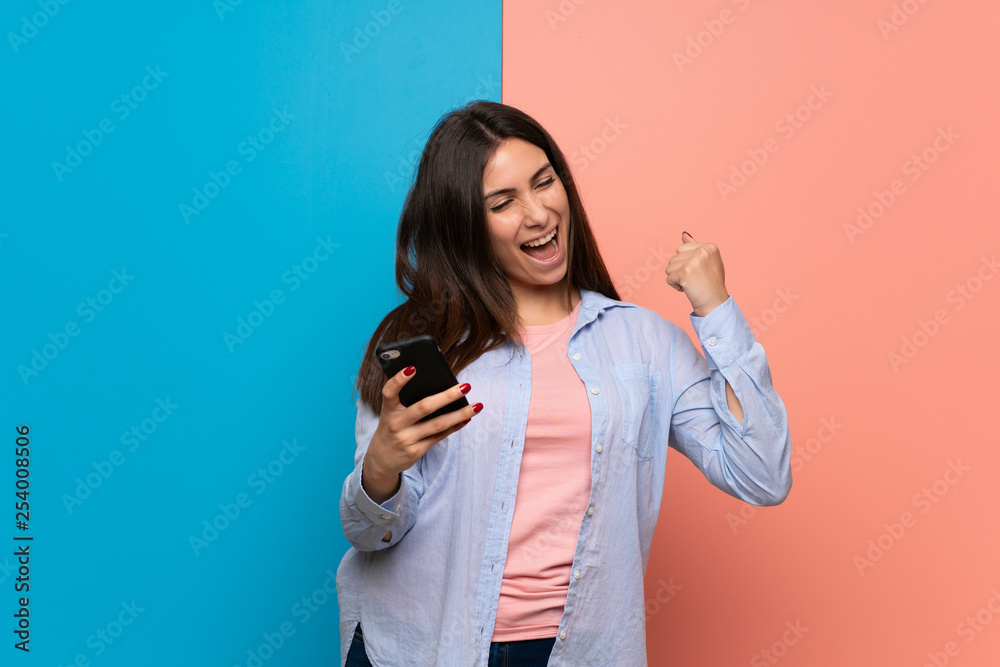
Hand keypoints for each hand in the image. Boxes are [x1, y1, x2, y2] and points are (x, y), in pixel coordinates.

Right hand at [362, 365, 481, 502]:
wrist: (380, 460)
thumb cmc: (392, 428)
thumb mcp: (392, 414)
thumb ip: (406, 402)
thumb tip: (440, 387)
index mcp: (388, 410)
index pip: (389, 392)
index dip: (399, 380)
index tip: (413, 367)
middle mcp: (396, 424)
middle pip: (424, 407)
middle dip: (447, 396)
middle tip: (466, 386)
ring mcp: (406, 439)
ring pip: (438, 424)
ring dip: (460, 414)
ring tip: (477, 405)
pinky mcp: (416, 451)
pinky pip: (439, 436)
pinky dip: (455, 426)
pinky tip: (466, 418)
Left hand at [665, 231, 729, 316]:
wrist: (715, 304)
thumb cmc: (711, 284)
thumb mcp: (707, 261)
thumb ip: (695, 247)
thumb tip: (683, 233)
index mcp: (709, 246)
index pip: (681, 248)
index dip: (686, 263)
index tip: (699, 272)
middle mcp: (702, 251)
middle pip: (674, 258)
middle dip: (680, 270)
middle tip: (695, 280)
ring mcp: (694, 261)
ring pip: (669, 268)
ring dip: (677, 279)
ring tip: (692, 284)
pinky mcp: (685, 272)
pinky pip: (669, 278)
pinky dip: (675, 286)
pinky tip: (688, 289)